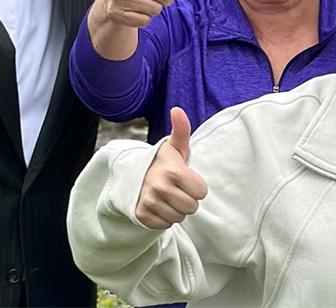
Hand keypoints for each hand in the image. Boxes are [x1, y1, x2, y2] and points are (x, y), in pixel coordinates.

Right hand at [135, 107, 207, 229]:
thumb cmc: (163, 161)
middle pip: (192, 207)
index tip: (186, 179)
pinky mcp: (142, 215)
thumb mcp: (175, 146)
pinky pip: (165, 225)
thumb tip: (177, 110)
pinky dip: (164, 218)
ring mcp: (149, 202)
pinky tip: (159, 205)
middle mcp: (160, 187)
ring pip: (179, 218)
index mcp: (173, 171)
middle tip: (176, 188)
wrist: (134, 175)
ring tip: (167, 196)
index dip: (197, 186)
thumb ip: (181, 129)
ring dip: (176, 210)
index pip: (202, 192)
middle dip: (187, 199)